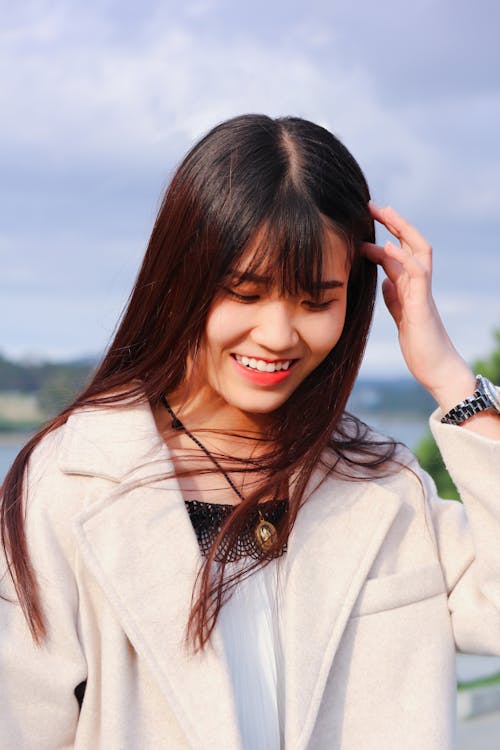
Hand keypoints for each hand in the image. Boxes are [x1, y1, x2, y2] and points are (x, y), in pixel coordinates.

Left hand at [362, 202, 474, 408]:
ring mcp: (422, 294)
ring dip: (400, 230)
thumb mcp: (402, 318)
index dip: (385, 235)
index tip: (365, 223)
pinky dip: (403, 259)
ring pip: (419, 252)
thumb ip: (395, 298)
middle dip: (394, 223)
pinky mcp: (422, 307)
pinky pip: (417, 276)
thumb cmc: (422, 347)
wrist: (439, 371)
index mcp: (412, 288)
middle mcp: (419, 286)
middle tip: (371, 206)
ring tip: (382, 212)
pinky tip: (387, 247)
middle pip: (412, 244)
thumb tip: (384, 281)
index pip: (401, 254)